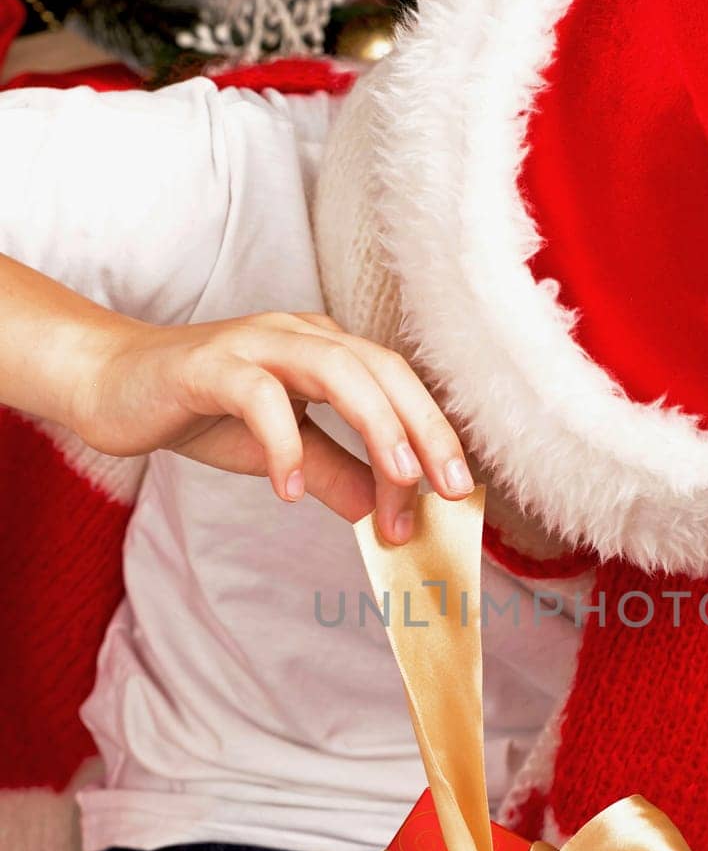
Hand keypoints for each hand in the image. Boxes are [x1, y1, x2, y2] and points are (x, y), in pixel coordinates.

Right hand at [69, 309, 473, 540]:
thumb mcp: (282, 450)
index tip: (456, 496)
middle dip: (425, 428)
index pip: (398, 385)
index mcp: (326, 351)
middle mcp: (299, 335)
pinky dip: (283, 443)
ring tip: (399, 481)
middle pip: (382, 369)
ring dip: (377, 424)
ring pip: (335, 368)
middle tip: (451, 489)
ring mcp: (253, 343)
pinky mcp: (206, 365)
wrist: (108, 385)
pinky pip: (258, 394)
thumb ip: (337, 474)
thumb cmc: (200, 410)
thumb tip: (388, 515)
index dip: (433, 435)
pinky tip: (290, 491)